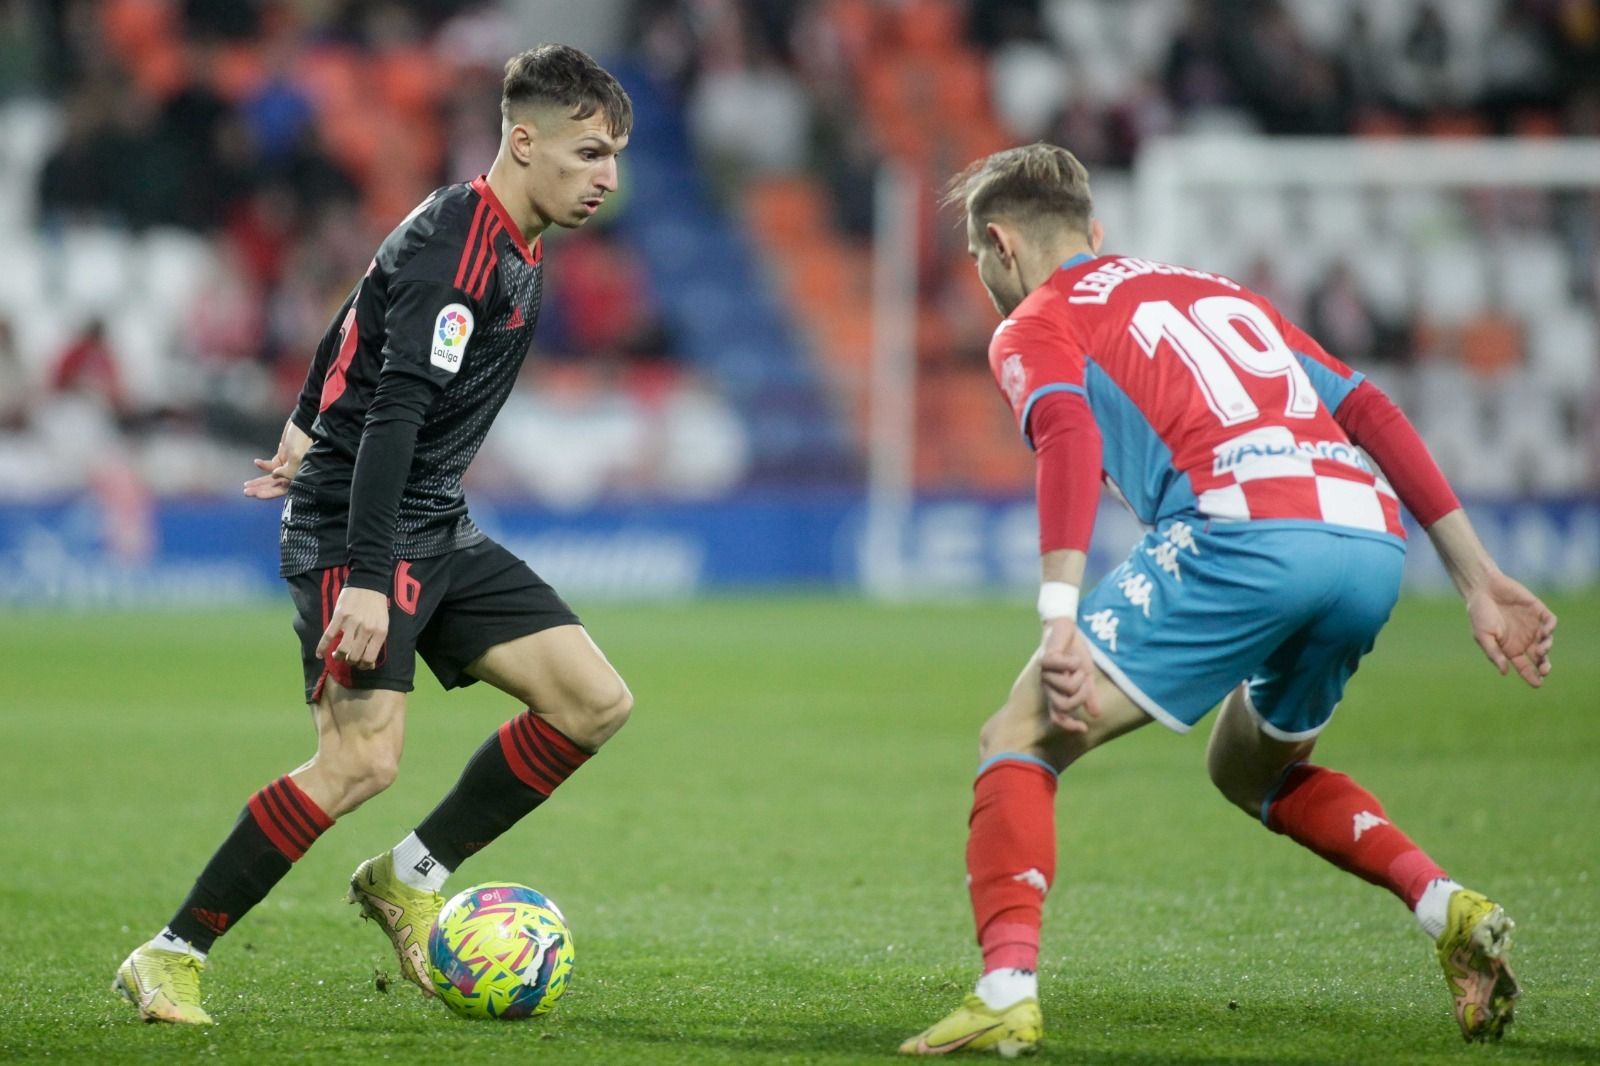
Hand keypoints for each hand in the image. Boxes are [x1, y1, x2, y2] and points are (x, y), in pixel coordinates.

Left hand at [244, 420, 312, 499]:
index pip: (283, 489)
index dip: (270, 493)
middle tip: (247, 492)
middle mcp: (293, 473)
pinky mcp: (282, 456)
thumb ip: (287, 470)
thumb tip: (275, 476)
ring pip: (271, 477)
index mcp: (300, 475)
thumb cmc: (303, 439)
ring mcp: (287, 465)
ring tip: (246, 485)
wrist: (303, 423)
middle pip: (275, 485)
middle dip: (261, 489)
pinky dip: (263, 465)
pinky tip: (256, 462)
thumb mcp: (296, 456)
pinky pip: (270, 464)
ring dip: (259, 481)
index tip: (257, 495)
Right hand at [317, 586, 389, 669]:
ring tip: (336, 655)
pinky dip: (321, 647)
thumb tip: (368, 660)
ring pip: (342, 649)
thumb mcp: (383, 623)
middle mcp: (367, 629)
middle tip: (347, 659)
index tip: (359, 664)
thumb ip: (376, 640)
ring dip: (338, 656)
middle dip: (350, 662)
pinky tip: (319, 654)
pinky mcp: (339, 616)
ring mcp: (352, 622)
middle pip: (354, 656)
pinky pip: (329, 635)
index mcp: (380, 632)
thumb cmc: (377, 605)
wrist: (369, 583)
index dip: (363, 665)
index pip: (369, 658)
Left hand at [1038, 617, 1100, 731]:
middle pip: (1066, 705)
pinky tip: (1071, 655)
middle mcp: (1048, 687)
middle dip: (1081, 694)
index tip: (1083, 728)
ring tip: (1075, 664)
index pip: (1057, 717)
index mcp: (1056, 693)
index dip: (1069, 726)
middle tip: (1084, 680)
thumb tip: (1096, 715)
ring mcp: (1044, 675)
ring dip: (1079, 674)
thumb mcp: (1086, 676)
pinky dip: (1074, 661)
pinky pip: (1068, 669)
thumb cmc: (1074, 653)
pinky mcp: (1045, 660)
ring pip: (1068, 687)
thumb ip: (1089, 695)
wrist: (1066, 630)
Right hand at [1465, 571, 1555, 687]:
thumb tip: (1505, 672)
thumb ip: (1494, 653)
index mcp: (1510, 648)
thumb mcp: (1482, 636)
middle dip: (1544, 666)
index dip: (1532, 676)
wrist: (1482, 588)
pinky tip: (1545, 631)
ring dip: (1546, 648)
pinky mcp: (1538, 611)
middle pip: (1540, 658)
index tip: (1538, 684)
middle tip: (1544, 670)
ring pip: (1547, 641)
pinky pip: (1550, 622)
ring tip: (1540, 650)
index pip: (1524, 667)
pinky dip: (1550, 628)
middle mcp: (1524, 639)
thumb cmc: (1479, 613)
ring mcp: (1532, 625)